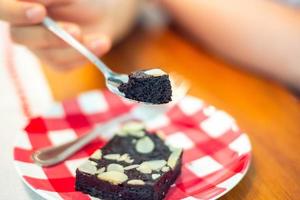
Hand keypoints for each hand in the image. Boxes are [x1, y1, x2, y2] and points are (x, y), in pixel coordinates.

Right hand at [0, 0, 138, 69]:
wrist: (102, 11)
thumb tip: (37, 3)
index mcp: (21, 4)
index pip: (3, 9)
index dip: (16, 13)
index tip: (41, 12)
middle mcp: (23, 26)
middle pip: (20, 36)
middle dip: (49, 36)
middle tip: (76, 31)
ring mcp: (38, 46)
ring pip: (47, 55)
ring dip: (76, 49)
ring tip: (102, 40)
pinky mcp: (55, 60)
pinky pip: (64, 65)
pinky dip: (84, 56)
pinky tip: (100, 45)